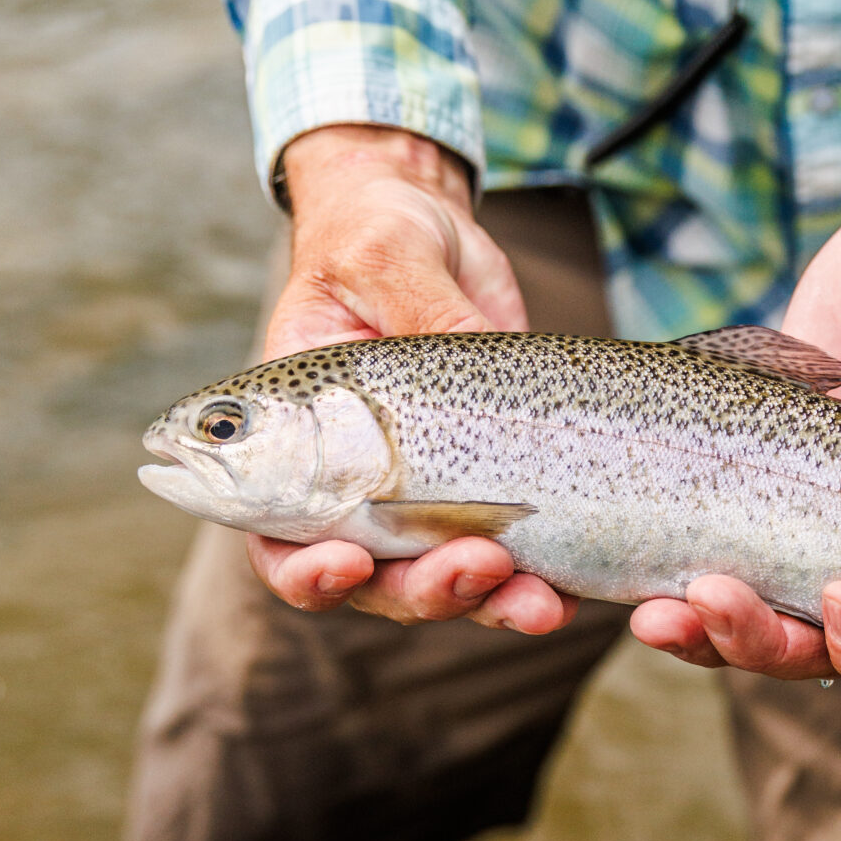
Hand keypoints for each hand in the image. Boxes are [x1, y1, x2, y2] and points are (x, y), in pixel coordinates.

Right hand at [245, 125, 577, 634]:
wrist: (439, 236)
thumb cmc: (381, 236)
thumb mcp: (387, 256)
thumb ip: (415, 308)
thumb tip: (466, 347)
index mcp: (295, 442)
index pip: (276, 539)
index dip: (305, 571)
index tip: (348, 560)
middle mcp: (354, 486)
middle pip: (371, 583)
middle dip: (422, 592)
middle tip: (475, 566)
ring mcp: (425, 496)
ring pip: (442, 585)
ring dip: (486, 604)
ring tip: (536, 601)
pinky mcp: (489, 491)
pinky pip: (506, 563)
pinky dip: (533, 590)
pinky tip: (564, 598)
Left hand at [632, 135, 840, 685]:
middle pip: (833, 648)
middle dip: (775, 643)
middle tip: (722, 602)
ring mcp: (822, 520)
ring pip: (767, 618)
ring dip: (717, 631)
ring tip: (666, 610)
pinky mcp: (758, 482)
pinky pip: (713, 555)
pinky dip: (677, 582)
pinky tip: (641, 586)